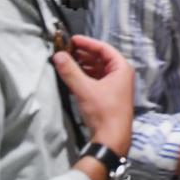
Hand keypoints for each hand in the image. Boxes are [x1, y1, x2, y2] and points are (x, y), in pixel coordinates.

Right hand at [53, 35, 133, 155]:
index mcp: (121, 68)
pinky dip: (84, 78)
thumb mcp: (85, 89)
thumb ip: (70, 72)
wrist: (111, 139)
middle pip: (100, 59)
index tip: (72, 40)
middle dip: (83, 54)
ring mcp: (115, 86)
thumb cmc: (103, 111)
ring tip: (65, 62)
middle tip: (65, 51)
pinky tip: (71, 77)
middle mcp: (120, 75)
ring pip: (97, 70)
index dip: (87, 43)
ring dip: (82, 66)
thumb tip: (58, 55)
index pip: (104, 49)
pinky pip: (95, 81)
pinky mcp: (108, 97)